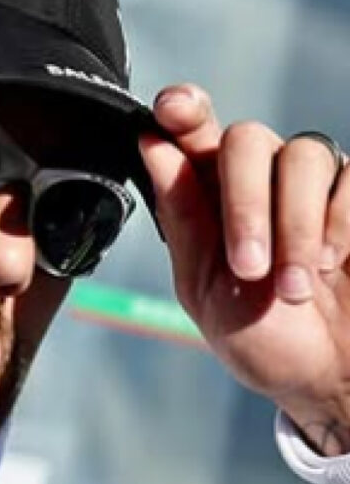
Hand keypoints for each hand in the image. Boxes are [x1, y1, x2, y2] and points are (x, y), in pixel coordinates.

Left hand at [138, 85, 349, 455]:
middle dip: (245, 205)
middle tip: (250, 268)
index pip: (192, 134)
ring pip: (303, 155)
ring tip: (294, 286)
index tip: (173, 108)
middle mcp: (258, 177)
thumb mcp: (205, 287)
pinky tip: (333, 262)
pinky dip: (338, 224)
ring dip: (293, 226)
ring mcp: (313, 183)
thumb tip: (153, 144)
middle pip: (247, 140)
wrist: (329, 375)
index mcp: (208, 196)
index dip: (182, 111)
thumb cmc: (260, 336)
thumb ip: (183, 216)